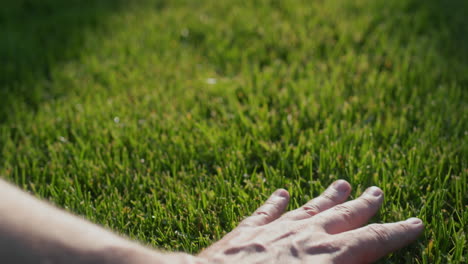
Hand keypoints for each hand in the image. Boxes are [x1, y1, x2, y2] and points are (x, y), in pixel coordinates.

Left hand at [198, 180, 422, 263]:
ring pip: (308, 207)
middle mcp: (304, 236)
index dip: (396, 233)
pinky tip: (281, 192)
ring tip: (342, 182)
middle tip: (377, 190)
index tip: (413, 223)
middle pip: (342, 217)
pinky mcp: (247, 232)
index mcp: (325, 256)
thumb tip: (362, 263)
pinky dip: (275, 202)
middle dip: (363, 206)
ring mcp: (274, 230)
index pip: (371, 241)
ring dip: (327, 196)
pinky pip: (265, 212)